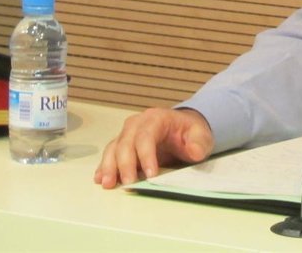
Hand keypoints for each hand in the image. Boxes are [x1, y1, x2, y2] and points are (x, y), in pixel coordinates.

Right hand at [94, 107, 213, 188]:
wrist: (182, 130)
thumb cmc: (190, 133)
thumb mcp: (201, 135)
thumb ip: (199, 143)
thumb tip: (194, 151)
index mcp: (157, 118)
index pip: (147, 136)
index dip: (146, 155)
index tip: (151, 174)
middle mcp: (137, 123)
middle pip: (126, 142)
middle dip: (125, 164)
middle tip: (129, 183)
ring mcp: (127, 134)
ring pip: (113, 148)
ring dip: (109, 166)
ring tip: (108, 184)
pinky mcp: (121, 145)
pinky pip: (109, 154)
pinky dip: (104, 167)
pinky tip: (100, 178)